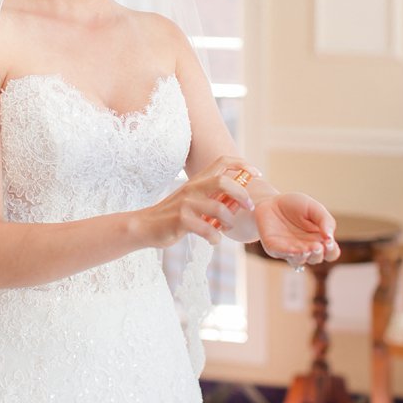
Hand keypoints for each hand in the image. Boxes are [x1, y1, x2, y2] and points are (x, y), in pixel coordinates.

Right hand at [137, 166, 254, 247]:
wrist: (145, 226)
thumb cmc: (174, 215)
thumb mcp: (192, 200)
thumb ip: (212, 197)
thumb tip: (239, 202)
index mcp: (198, 181)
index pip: (222, 162)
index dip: (243, 164)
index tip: (257, 173)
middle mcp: (192, 188)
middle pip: (223, 181)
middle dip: (242, 194)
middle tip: (249, 207)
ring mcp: (185, 203)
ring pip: (218, 207)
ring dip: (229, 220)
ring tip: (227, 228)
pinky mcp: (180, 220)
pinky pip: (207, 228)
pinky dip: (215, 237)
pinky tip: (213, 240)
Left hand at [254, 193, 338, 267]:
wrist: (271, 201)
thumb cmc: (295, 205)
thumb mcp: (314, 208)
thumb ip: (325, 221)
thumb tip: (330, 237)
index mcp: (319, 239)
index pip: (331, 253)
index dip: (332, 251)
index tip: (329, 242)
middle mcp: (306, 248)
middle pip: (316, 259)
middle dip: (317, 254)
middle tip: (317, 246)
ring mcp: (290, 250)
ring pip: (299, 261)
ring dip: (303, 256)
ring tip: (306, 249)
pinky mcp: (274, 248)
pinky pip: (282, 253)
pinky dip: (288, 252)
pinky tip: (293, 249)